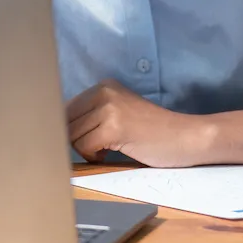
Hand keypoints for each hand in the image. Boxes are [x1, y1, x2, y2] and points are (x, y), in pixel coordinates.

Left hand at [66, 79, 217, 167]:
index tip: (78, 141)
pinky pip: (85, 147)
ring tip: (107, 151)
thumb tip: (57, 128)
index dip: (67, 129)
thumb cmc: (153, 132)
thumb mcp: (120, 113)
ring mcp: (108, 108)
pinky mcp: (114, 127)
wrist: (185, 138)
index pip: (66, 107)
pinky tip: (109, 155)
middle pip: (66, 122)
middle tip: (97, 149)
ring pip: (73, 136)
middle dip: (75, 140)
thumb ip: (92, 115)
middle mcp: (103, 92)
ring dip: (86, 150)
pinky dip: (93, 157)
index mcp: (103, 86)